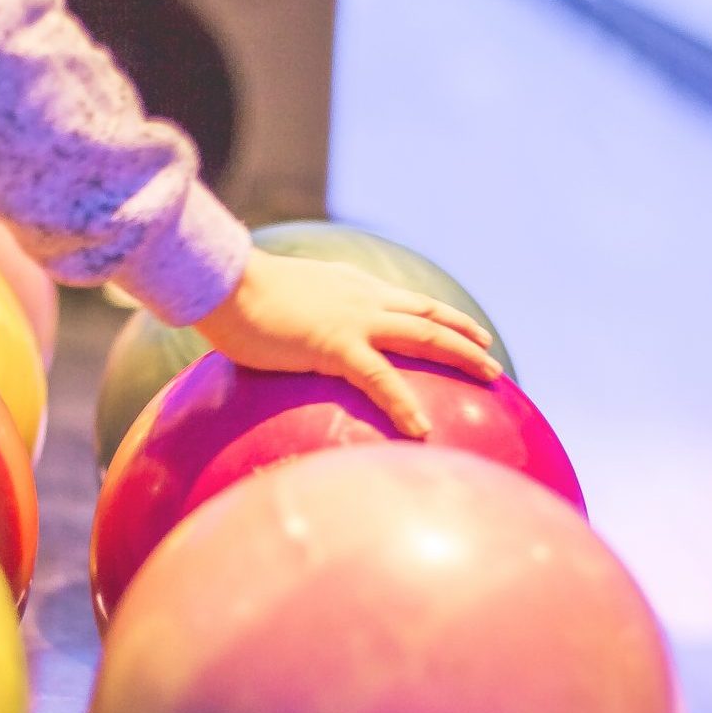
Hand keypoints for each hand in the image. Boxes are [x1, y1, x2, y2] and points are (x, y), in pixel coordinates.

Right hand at [192, 251, 502, 438]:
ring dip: (461, 354)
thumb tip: (285, 341)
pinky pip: (382, 379)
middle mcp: (362, 298)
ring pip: (424, 336)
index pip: (405, 301)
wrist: (222, 283)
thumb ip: (293, 321)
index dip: (438, 314)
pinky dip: (405, 404)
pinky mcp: (337, 345)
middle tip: (489, 353)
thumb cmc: (235, 297)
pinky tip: (421, 429)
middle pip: (427, 315)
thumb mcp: (277, 303)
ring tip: (490, 375)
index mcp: (350, 287)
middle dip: (464, 333)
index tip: (463, 327)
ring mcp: (355, 320)